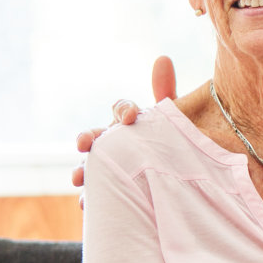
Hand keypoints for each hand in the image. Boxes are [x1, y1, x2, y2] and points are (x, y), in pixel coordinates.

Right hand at [72, 56, 177, 186]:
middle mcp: (117, 142)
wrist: (184, 184)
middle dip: (88, 138)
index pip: (122, 109)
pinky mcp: (112, 191)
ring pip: (91, 166)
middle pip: (97, 136)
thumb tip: (161, 58)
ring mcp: (111, 166)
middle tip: (84, 143)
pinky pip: (98, 194)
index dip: (124, 110)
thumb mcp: (175, 123)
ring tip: (78, 178)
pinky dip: (90, 199)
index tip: (131, 117)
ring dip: (82, 170)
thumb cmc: (177, 146)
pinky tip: (85, 204)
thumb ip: (167, 93)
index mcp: (132, 122)